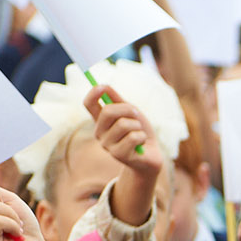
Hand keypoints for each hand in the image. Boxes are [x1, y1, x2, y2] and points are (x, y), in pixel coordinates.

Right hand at [82, 83, 163, 224]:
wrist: (152, 154)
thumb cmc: (140, 131)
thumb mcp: (130, 112)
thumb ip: (118, 100)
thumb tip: (104, 85)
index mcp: (101, 120)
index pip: (88, 104)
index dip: (93, 93)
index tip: (102, 86)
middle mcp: (100, 133)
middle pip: (107, 112)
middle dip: (128, 109)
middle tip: (137, 114)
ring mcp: (107, 145)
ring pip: (123, 125)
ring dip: (137, 126)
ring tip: (139, 132)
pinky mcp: (118, 155)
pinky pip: (133, 137)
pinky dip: (142, 137)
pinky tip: (141, 144)